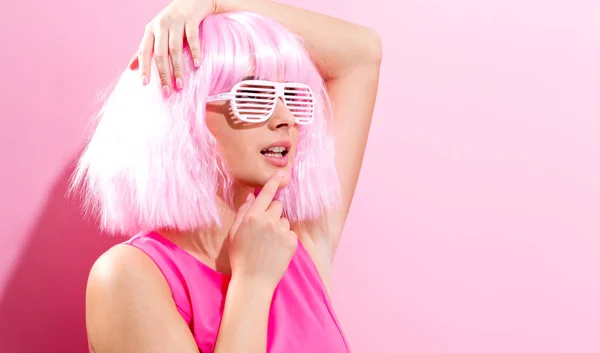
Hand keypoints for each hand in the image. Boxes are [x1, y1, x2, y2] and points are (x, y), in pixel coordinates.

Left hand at [128, 0, 217, 95]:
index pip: (144, 51)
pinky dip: (195, 52)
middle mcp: (160, 26)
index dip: (144, 67)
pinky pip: (192, 38)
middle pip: (160, 53)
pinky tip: (197, 65)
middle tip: (167, 92)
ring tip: (180, 84)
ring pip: (174, 49)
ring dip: (177, 68)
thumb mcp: (155, 33)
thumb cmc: (171, 21)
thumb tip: (130, 69)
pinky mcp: (190, 20)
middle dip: (163, 74)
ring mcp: (175, 22)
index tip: (145, 84)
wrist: (190, 0)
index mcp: (150, 30)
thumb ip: (144, 50)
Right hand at [228, 171, 297, 291]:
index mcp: (252, 216)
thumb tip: (252, 197)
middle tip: (264, 229)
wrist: (253, 281)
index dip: (273, 182)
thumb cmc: (240, 257)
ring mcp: (281, 231)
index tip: (280, 174)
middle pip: (278, 206)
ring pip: (284, 220)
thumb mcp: (234, 233)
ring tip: (269, 244)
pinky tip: (276, 250)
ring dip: (279, 227)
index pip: (266, 193)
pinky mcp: (292, 241)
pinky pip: (290, 233)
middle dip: (273, 213)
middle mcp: (268, 220)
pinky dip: (285, 239)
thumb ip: (243, 212)